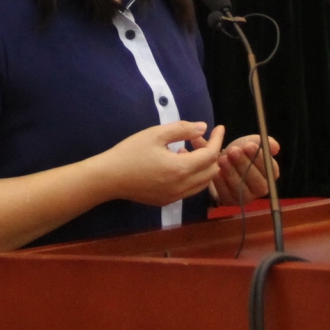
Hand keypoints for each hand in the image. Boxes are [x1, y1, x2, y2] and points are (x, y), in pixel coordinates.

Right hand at [97, 121, 225, 207]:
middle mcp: (182, 187)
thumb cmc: (131, 152)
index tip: (219, 127)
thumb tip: (203, 128)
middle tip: (196, 138)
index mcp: (181, 169)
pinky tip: (176, 163)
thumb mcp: (156, 134)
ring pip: (202, 183)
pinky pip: (190, 189)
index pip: (211, 155)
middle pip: (211, 171)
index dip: (217, 140)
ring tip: (185, 150)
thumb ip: (183, 129)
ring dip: (202, 165)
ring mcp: (175, 197)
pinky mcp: (167, 201)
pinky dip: (192, 176)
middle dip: (210, 152)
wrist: (109, 177)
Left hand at [195, 133, 280, 206]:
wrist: (220, 161)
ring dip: (231, 173)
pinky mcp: (231, 201)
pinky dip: (221, 183)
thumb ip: (264, 142)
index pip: (270, 170)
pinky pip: (227, 195)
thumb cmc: (239, 151)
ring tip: (222, 159)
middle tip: (233, 151)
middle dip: (244, 165)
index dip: (260, 158)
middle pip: (258, 183)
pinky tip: (216, 173)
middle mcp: (261, 188)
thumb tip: (275, 147)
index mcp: (269, 173)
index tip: (248, 145)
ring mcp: (246, 197)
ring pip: (242, 189)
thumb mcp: (250, 142)